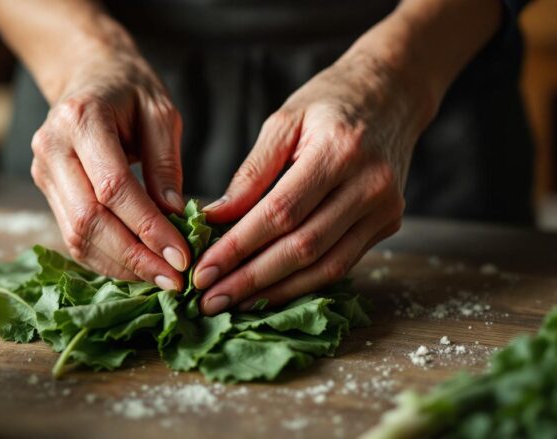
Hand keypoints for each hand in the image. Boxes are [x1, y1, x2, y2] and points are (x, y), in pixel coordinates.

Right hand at [30, 50, 190, 290]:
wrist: (89, 75)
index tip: (182, 255)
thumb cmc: (130, 90)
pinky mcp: (46, 190)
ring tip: (160, 279)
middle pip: (88, 219)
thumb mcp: (161, 113)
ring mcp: (43, 172)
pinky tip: (137, 268)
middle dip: (135, 256)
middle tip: (175, 279)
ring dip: (120, 265)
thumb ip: (165, 163)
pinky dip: (105, 259)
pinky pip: (73, 236)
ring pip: (76, 235)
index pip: (113, 188)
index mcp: (81, 119)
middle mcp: (52, 148)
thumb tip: (174, 215)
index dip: (148, 227)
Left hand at [195, 50, 430, 314]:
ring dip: (276, 291)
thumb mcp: (284, 122)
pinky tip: (270, 291)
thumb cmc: (330, 103)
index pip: (280, 213)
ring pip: (326, 266)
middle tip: (210, 300)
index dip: (238, 247)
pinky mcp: (388, 223)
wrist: (393, 93)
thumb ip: (251, 173)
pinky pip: (342, 264)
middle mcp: (369, 184)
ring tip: (234, 304)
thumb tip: (215, 219)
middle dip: (251, 279)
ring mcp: (385, 208)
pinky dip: (303, 282)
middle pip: (303, 247)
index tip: (203, 271)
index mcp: (338, 151)